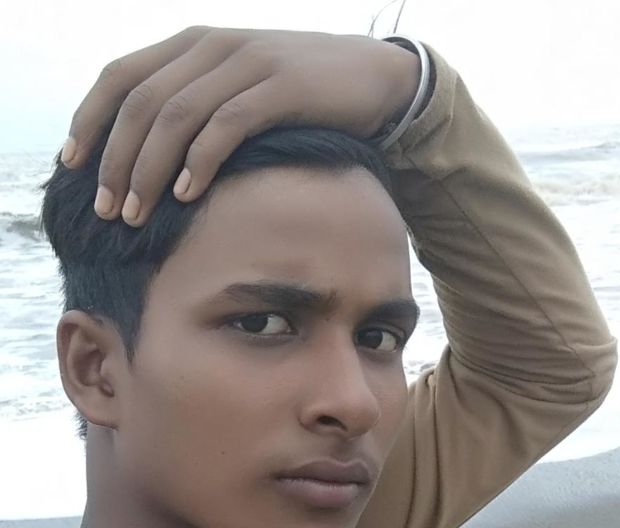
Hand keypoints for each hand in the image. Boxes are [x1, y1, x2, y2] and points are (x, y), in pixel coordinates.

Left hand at [61, 27, 419, 226]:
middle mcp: (213, 46)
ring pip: (177, 116)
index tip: (72, 166)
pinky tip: (186, 195)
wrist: (373, 78)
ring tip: (137, 216)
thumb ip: (197, 104)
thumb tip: (149, 154)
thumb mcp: (237, 89)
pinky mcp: (281, 87)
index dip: (90, 120)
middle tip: (107, 211)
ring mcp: (247, 63)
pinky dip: (200, 161)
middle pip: (141, 103)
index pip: (120, 77)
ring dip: (149, 170)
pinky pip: (227, 124)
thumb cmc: (300, 94)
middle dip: (115, 161)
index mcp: (194, 44)